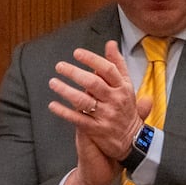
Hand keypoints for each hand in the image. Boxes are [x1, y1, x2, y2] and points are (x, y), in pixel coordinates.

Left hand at [48, 40, 148, 160]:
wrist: (133, 140)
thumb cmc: (126, 108)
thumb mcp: (127, 85)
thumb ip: (118, 65)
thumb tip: (110, 44)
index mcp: (123, 88)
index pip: (108, 69)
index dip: (92, 59)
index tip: (77, 53)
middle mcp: (115, 100)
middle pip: (93, 83)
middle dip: (75, 73)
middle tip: (60, 66)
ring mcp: (106, 115)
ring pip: (83, 101)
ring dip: (66, 91)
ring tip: (53, 83)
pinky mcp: (96, 129)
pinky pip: (77, 119)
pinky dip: (64, 112)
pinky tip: (52, 105)